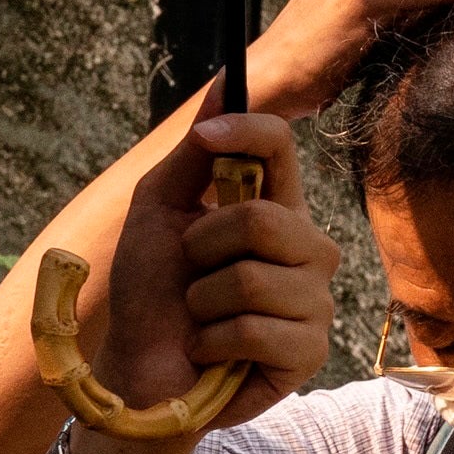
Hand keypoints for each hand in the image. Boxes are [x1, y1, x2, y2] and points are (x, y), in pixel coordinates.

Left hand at [66, 109, 343, 453]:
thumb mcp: (159, 211)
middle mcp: (305, 250)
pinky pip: (256, 329)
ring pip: (254, 278)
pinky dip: (213, 341)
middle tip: (193, 274)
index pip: (281, 148)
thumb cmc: (151, 293)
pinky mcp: (307, 352)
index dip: (248, 133)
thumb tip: (227, 84)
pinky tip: (212, 352)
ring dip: (203, 302)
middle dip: (204, 246)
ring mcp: (312, 302)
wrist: (140, 369)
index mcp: (273, 208)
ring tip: (201, 319)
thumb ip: (194, 153)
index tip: (208, 141)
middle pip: (266, 217)